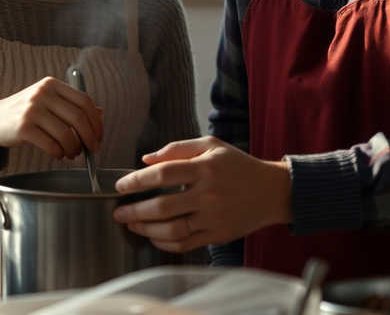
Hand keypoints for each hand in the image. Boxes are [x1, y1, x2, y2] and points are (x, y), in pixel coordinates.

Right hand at [0, 76, 102, 160]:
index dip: (96, 122)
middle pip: (78, 118)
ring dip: (73, 148)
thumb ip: (72, 106)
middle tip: (91, 150)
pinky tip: (58, 154)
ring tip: (71, 153)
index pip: (84, 102)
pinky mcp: (23, 127)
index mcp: (52, 84)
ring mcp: (32, 109)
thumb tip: (100, 114)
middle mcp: (42, 93)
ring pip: (66, 134)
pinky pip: (51, 144)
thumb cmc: (26, 112)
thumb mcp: (49, 102)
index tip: (99, 136)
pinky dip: (59, 153)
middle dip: (89, 138)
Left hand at [111, 136, 291, 252]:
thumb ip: (177, 148)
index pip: (163, 174)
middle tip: (118, 212)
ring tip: (131, 224)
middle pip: (163, 206)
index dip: (137, 180)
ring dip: (145, 229)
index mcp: (205, 168)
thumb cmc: (238, 165)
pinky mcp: (217, 235)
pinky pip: (185, 244)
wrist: (271, 191)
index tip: (121, 186)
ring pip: (172, 229)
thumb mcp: (211, 145)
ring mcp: (213, 218)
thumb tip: (146, 159)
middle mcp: (208, 194)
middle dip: (134, 211)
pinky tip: (153, 236)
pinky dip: (164, 243)